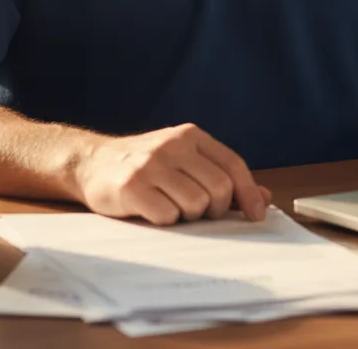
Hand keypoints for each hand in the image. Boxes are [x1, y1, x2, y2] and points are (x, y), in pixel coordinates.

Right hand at [73, 123, 271, 225]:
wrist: (93, 162)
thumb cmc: (146, 165)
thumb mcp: (185, 161)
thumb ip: (222, 176)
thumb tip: (264, 197)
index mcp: (191, 135)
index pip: (232, 165)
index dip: (248, 193)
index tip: (256, 215)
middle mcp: (173, 145)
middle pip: (218, 189)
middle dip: (214, 210)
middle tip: (199, 213)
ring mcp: (151, 165)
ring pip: (195, 205)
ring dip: (187, 217)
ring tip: (171, 207)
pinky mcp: (132, 187)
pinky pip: (167, 216)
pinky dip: (165, 221)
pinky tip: (152, 210)